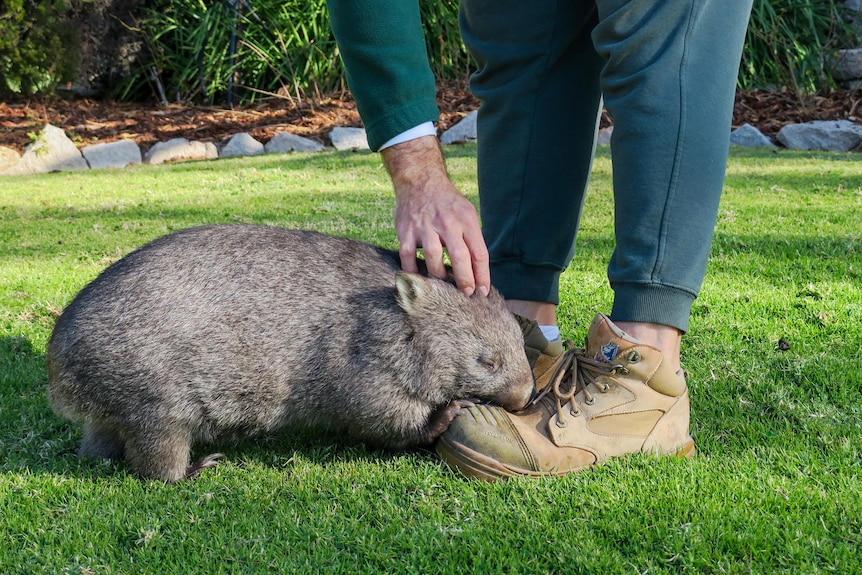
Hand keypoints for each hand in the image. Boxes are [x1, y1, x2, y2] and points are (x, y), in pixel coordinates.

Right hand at [381, 136, 489, 296]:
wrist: (420, 180)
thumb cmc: (448, 203)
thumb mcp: (467, 213)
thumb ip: (472, 238)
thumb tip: (479, 270)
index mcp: (466, 220)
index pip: (479, 252)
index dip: (483, 275)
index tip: (483, 291)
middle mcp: (448, 223)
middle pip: (460, 257)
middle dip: (465, 280)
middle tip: (466, 294)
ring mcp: (425, 227)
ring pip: (434, 259)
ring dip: (439, 277)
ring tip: (443, 287)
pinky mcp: (406, 231)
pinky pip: (408, 257)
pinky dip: (412, 271)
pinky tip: (418, 279)